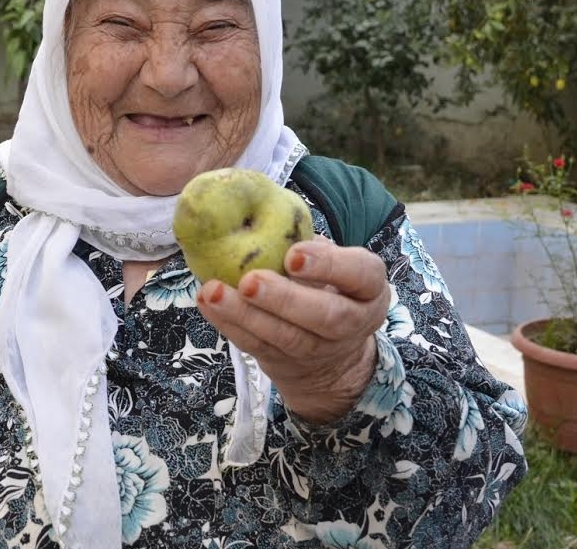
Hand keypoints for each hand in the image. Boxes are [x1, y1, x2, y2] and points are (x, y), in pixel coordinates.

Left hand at [195, 237, 389, 423]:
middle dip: (285, 299)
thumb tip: (263, 214)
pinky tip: (207, 304)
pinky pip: (257, 346)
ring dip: (246, 315)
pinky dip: (229, 325)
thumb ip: (307, 244)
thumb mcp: (329, 262)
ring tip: (214, 292)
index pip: (362, 274)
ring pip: (286, 337)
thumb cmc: (322, 285)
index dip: (329, 266)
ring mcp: (320, 349)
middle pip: (326, 316)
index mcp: (368, 288)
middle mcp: (353, 323)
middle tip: (250, 281)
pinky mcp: (286, 363)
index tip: (293, 255)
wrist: (329, 355)